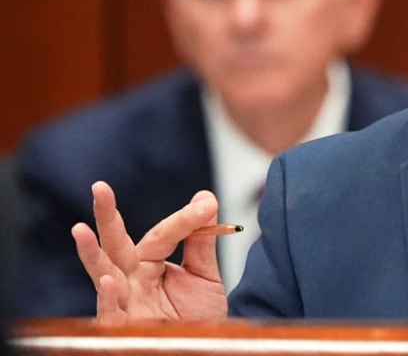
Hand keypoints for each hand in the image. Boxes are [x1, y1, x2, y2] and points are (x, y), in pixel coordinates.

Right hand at [73, 181, 228, 323]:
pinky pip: (110, 313)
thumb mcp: (205, 276)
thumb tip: (205, 198)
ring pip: (103, 274)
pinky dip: (106, 298)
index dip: (184, 219)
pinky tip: (106, 281)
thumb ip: (201, 241)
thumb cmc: (197, 317)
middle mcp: (131, 279)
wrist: (201, 347)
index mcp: (149, 264)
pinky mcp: (122, 327)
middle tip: (100, 187)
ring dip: (91, 254)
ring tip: (81, 231)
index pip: (161, 234)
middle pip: (116, 245)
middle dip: (106, 217)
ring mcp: (124, 302)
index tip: (207, 206)